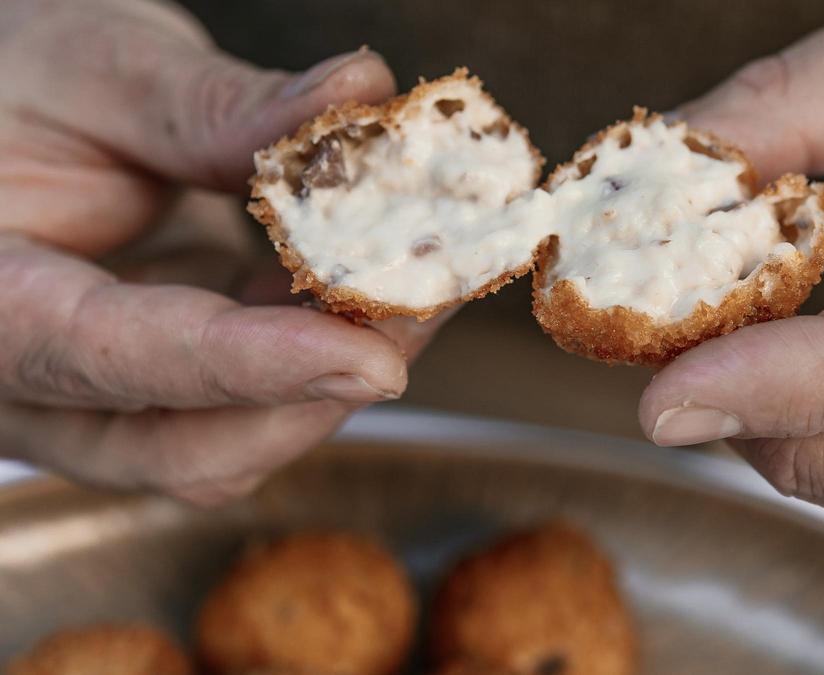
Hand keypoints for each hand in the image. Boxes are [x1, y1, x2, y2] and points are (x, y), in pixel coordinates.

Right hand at [0, 0, 434, 503]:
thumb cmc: (10, 82)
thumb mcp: (93, 66)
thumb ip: (215, 104)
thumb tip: (358, 94)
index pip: (112, 356)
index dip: (252, 365)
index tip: (369, 358)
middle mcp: (32, 381)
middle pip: (187, 447)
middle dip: (324, 388)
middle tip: (426, 297)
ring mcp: (100, 397)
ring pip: (235, 440)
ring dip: (341, 369)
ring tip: (426, 278)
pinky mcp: (165, 383)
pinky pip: (254, 397)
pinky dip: (326, 344)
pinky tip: (384, 278)